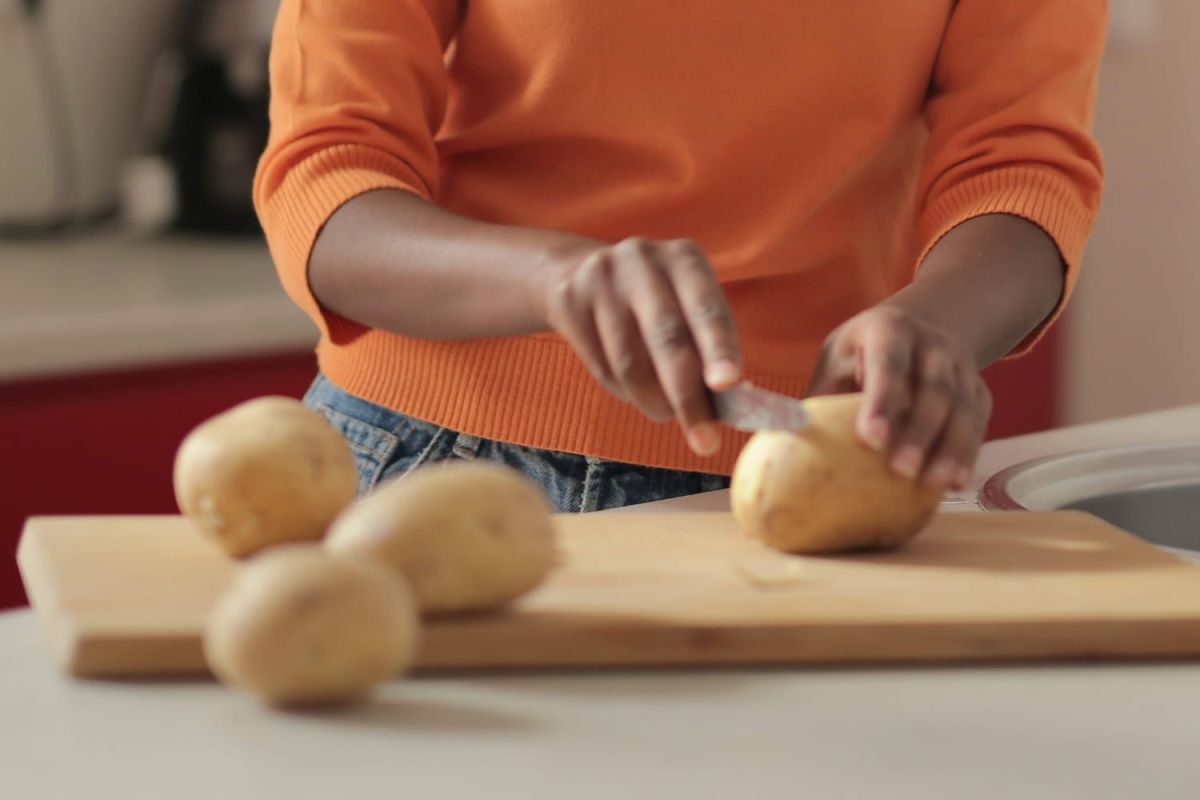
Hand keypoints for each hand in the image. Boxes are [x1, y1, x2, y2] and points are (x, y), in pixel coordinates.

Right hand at [540, 237, 741, 455]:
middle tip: (705, 441)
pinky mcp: (569, 300)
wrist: (580, 273)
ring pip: (630, 361)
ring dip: (654, 402)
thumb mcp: (688, 306)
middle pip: (667, 337)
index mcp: (685, 258)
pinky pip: (601, 366)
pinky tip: (634, 390)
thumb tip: (726, 403)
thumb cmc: (655, 302)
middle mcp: (643, 258)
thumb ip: (709, 347)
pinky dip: (625, 393)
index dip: (719, 348)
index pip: (707, 308)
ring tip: (666, 413)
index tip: (728, 385)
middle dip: (688, 396)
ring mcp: (601, 277)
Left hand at [806, 305, 991, 489]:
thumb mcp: (837, 358)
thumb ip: (821, 395)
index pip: (888, 364)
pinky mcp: (979, 389)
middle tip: (901, 471)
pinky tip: (956, 481)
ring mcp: (961, 364)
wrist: (920, 327)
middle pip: (934, 388)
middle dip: (919, 432)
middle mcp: (932, 343)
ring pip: (963, 407)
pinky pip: (979, 421)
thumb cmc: (861, 354)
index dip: (881, 401)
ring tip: (935, 485)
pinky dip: (969, 451)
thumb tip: (784, 442)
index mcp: (889, 329)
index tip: (870, 440)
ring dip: (951, 448)